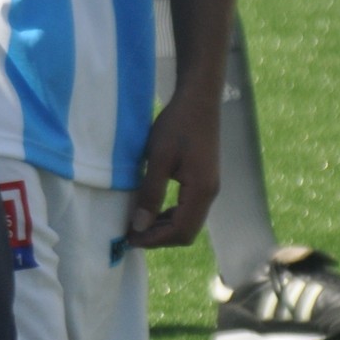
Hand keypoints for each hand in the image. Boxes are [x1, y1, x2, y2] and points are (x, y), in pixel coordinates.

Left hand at [126, 90, 219, 249]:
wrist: (199, 99)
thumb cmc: (177, 124)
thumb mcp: (158, 157)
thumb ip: (150, 193)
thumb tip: (139, 226)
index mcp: (201, 191)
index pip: (180, 232)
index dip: (154, 239)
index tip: (129, 239)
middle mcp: (210, 194)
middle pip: (187, 232)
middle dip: (159, 237)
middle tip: (132, 234)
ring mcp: (210, 187)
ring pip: (188, 221)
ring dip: (164, 227)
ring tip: (139, 223)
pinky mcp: (205, 180)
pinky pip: (189, 208)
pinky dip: (171, 215)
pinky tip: (153, 208)